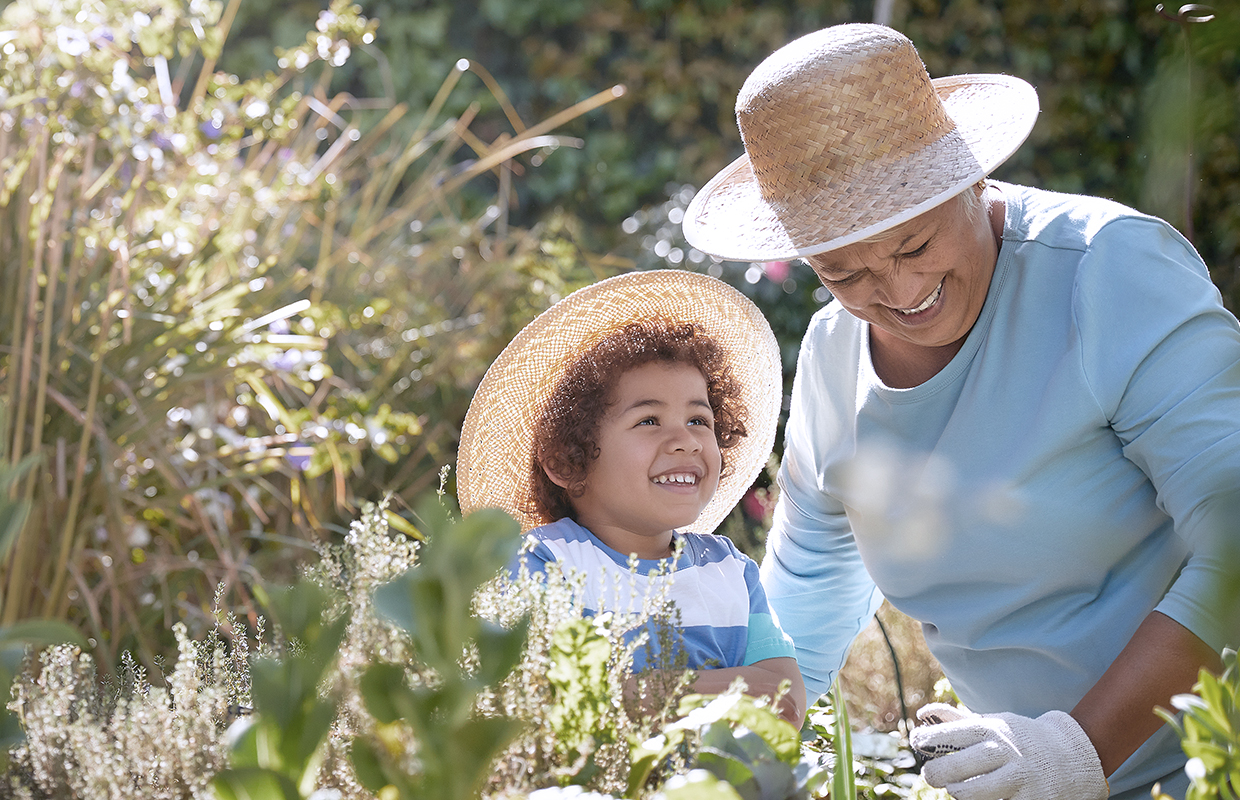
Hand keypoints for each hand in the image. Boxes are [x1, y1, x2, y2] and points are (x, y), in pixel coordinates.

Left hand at [908, 703, 1107, 799]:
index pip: (953, 734)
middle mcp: (1005, 752)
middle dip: (937, 772)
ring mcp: (1019, 778)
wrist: (1073, 756)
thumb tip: (923, 713)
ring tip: (955, 789)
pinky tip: (981, 798)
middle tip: (930, 775)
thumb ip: (958, 721)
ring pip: (974, 792)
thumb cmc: (1022, 739)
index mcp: (993, 730)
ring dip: (958, 792)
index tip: (917, 743)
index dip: (928, 738)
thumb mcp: (994, 723)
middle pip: (959, 765)